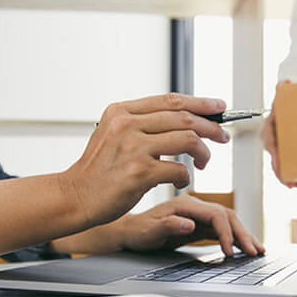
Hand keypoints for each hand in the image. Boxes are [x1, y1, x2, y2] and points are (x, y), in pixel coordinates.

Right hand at [61, 94, 230, 227]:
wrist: (75, 197)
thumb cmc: (98, 171)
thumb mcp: (112, 135)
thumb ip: (141, 125)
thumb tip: (182, 120)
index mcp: (121, 112)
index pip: (170, 100)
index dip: (200, 102)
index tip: (218, 107)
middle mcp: (127, 125)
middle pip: (184, 117)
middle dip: (210, 126)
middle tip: (222, 137)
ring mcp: (133, 148)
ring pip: (187, 140)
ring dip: (203, 152)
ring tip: (203, 162)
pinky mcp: (139, 173)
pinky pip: (179, 169)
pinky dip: (186, 176)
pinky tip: (181, 181)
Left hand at [115, 194, 264, 256]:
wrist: (129, 232)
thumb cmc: (137, 233)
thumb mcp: (148, 232)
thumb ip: (168, 226)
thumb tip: (190, 225)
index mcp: (184, 204)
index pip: (214, 214)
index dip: (226, 233)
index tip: (230, 251)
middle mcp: (194, 206)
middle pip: (226, 215)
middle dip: (242, 233)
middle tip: (254, 252)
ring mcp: (198, 214)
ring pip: (228, 221)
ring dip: (243, 235)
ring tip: (257, 250)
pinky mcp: (200, 223)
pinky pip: (222, 229)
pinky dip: (234, 238)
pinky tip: (244, 247)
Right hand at [262, 81, 296, 188]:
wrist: (291, 108)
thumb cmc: (287, 104)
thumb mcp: (285, 98)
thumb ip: (284, 91)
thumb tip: (286, 82)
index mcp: (270, 132)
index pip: (271, 148)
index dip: (276, 161)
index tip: (281, 169)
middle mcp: (274, 144)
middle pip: (276, 164)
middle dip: (285, 176)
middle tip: (296, 184)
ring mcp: (281, 151)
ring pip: (284, 170)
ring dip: (294, 180)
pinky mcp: (290, 155)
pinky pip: (292, 169)